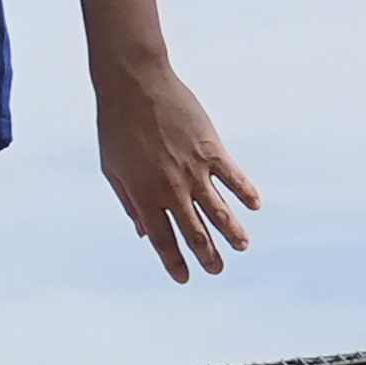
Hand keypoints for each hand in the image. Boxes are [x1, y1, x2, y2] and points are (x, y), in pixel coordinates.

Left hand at [96, 53, 259, 282]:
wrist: (134, 85)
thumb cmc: (117, 126)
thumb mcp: (111, 167)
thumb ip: (128, 201)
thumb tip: (142, 232)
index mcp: (142, 194)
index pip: (162, 238)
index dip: (173, 261)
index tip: (184, 279)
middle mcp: (170, 188)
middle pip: (194, 231)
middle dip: (207, 255)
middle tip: (217, 271)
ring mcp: (193, 170)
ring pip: (219, 211)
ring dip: (232, 232)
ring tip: (242, 247)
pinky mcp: (212, 149)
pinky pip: (234, 178)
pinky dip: (246, 192)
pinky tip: (254, 205)